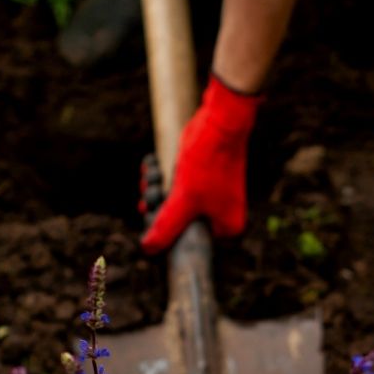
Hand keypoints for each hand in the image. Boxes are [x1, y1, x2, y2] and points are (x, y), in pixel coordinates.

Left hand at [140, 75, 260, 253]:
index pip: (187, 248)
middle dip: (157, 210)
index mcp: (225, 230)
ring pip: (173, 206)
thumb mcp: (182, 201)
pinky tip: (151, 165)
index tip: (149, 222)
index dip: (164, 238)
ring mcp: (211, 199)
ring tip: (153, 175)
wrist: (220, 123)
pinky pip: (174, 190)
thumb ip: (166, 229)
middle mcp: (221, 218)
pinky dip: (161, 179)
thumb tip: (148, 250)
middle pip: (177, 227)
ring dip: (155, 190)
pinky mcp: (200, 182)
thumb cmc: (208, 164)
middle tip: (148, 197)